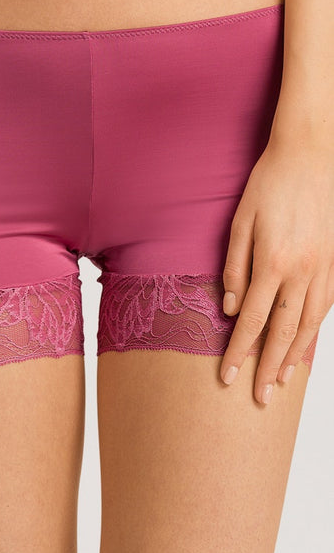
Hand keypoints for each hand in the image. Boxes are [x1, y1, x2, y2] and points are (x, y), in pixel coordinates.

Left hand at [219, 134, 333, 403]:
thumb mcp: (239, 222)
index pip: (251, 320)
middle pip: (283, 331)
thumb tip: (228, 308)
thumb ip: (234, 267)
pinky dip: (315, 331)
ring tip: (283, 381)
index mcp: (273, 263)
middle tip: (259, 398)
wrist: (311, 155)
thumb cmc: (268, 185)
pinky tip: (305, 344)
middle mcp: (302, 272)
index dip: (239, 352)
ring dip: (295, 355)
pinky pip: (326, 306)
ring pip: (309, 324)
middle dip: (268, 367)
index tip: (228, 376)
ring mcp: (324, 268)